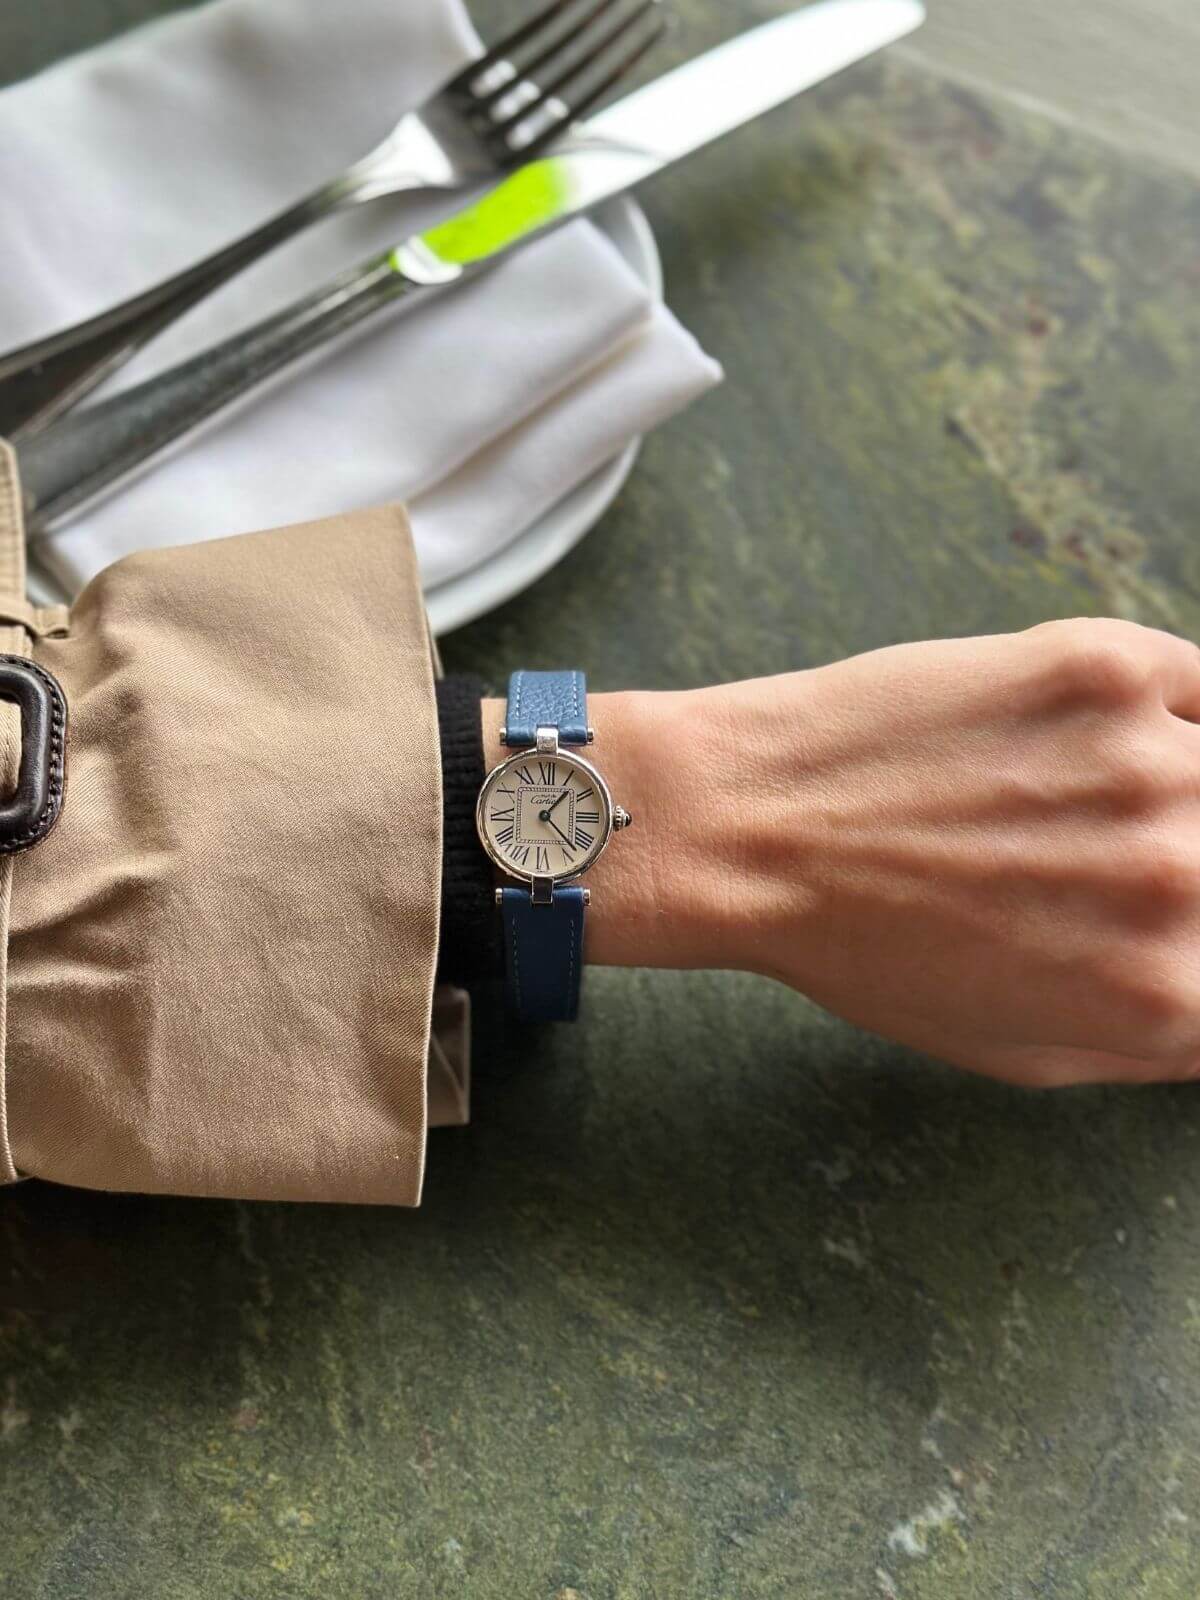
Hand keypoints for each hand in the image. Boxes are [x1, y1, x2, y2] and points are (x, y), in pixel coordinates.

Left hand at [485, 618, 1199, 1086]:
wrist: (747, 827)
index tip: (1151, 921)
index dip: (1189, 946)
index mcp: (1163, 995)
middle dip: (1184, 874)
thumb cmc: (861, 947)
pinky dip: (1169, 711)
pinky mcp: (1106, 668)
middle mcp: (1178, 879)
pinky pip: (1196, 685)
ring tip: (1085, 799)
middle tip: (1103, 860)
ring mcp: (1148, 761)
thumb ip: (1155, 1044)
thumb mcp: (1015, 1049)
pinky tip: (1098, 735)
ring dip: (1178, 789)